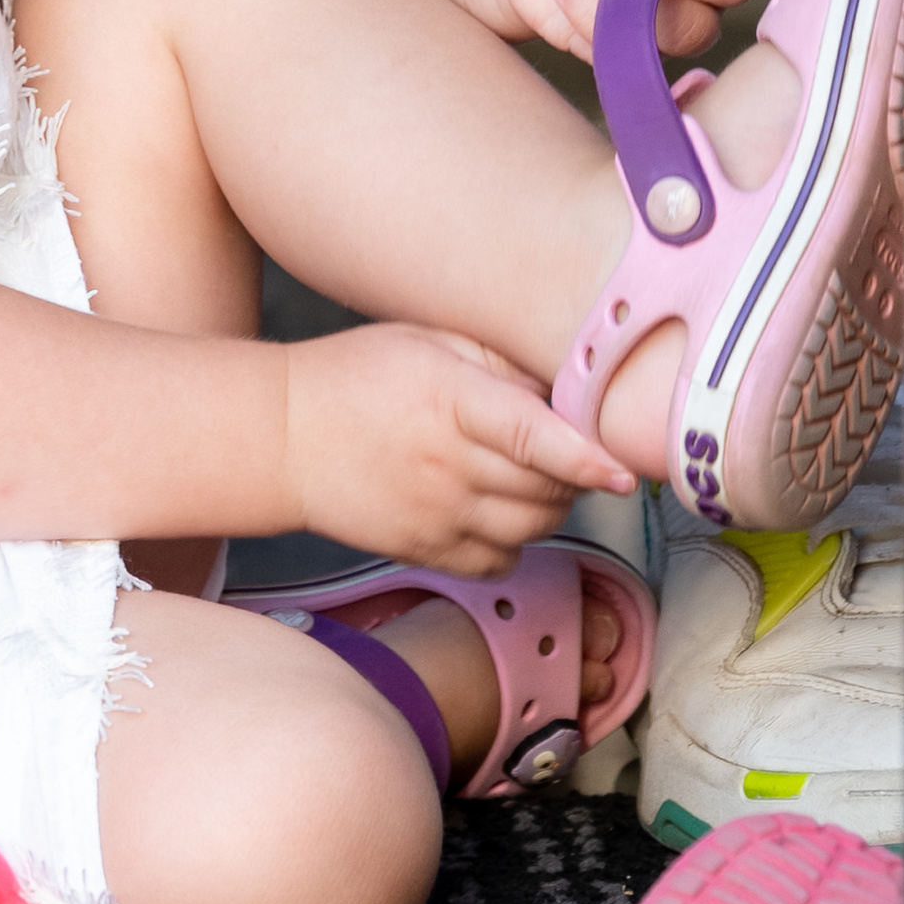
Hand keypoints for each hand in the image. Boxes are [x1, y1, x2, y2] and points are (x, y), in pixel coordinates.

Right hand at [283, 325, 633, 573]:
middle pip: (547, 488)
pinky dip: (515, 541)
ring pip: (532, 527)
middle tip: (571, 448)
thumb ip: (502, 364)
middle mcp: (448, 463)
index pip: (532, 436)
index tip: (623, 471)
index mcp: (451, 400)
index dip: (585, 456)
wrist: (280, 436)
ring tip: (528, 473)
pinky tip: (497, 509)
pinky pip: (500, 561)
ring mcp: (436, 514)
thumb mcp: (430, 342)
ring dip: (550, 505)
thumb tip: (570, 392)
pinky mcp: (424, 549)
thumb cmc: (357, 375)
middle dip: (577, 472)